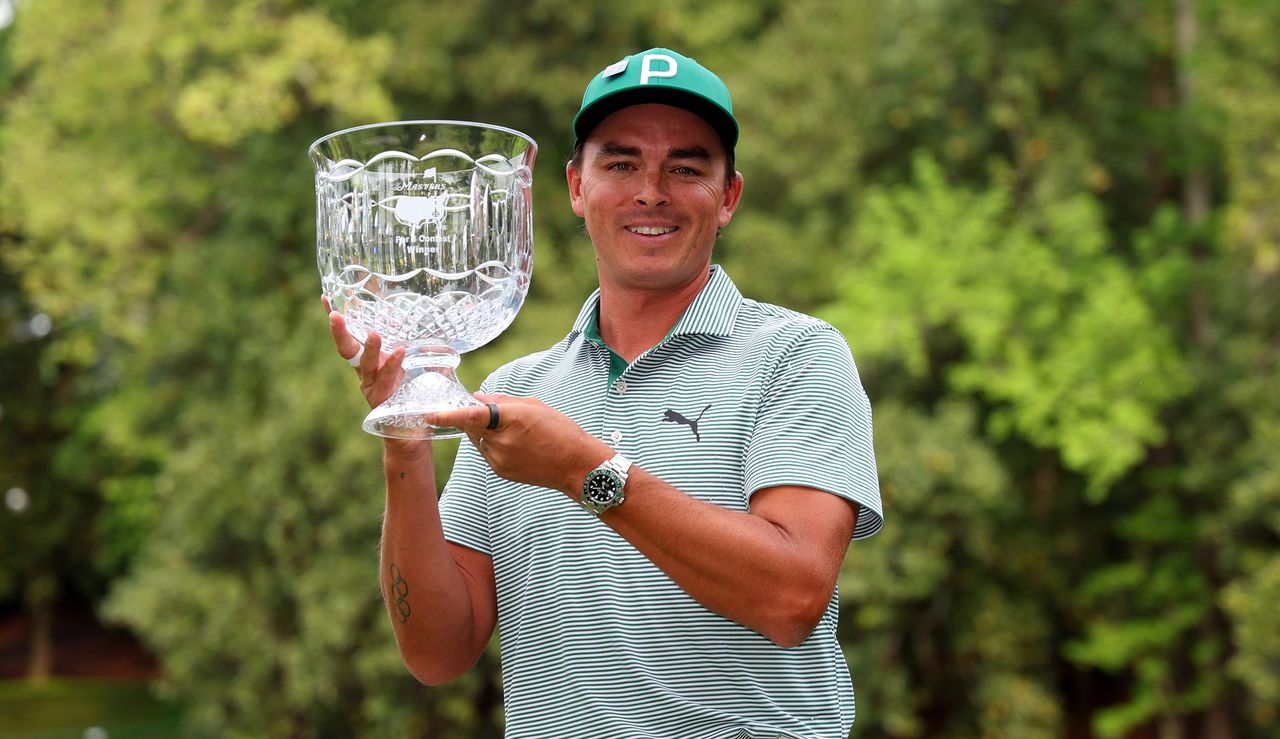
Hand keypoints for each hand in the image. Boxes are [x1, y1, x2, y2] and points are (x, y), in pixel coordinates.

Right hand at [324, 296, 424, 458]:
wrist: (413, 431)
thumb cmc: (413, 397)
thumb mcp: (420, 368)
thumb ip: (425, 351)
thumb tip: (438, 333)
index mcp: (371, 360)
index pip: (352, 335)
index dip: (340, 319)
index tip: (327, 297)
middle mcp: (366, 372)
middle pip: (347, 348)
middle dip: (339, 330)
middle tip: (335, 313)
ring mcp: (370, 387)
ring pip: (365, 364)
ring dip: (371, 348)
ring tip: (375, 333)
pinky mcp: (380, 401)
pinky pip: (385, 380)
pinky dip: (392, 365)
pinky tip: (400, 352)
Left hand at [428, 394, 614, 495]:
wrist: (577, 466)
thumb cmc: (561, 431)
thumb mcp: (534, 406)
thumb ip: (501, 401)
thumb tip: (477, 398)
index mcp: (511, 419)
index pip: (472, 416)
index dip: (448, 415)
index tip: (429, 414)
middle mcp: (501, 441)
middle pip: (472, 426)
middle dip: (475, 418)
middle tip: (497, 415)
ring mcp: (499, 460)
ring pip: (479, 440)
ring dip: (487, 433)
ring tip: (518, 434)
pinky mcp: (500, 472)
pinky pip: (487, 453)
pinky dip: (495, 446)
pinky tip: (519, 447)